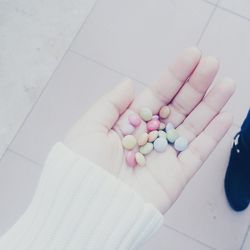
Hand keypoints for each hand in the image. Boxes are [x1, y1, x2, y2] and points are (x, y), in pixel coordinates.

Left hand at [64, 47, 234, 213]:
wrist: (88, 206)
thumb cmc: (81, 167)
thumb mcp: (89, 128)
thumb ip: (111, 104)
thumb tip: (129, 83)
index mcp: (130, 124)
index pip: (157, 95)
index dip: (174, 75)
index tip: (191, 56)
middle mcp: (150, 137)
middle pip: (178, 107)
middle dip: (195, 85)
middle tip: (211, 63)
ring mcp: (165, 155)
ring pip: (192, 126)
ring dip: (210, 105)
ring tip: (226, 83)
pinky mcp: (176, 176)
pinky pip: (198, 153)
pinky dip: (213, 135)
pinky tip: (225, 116)